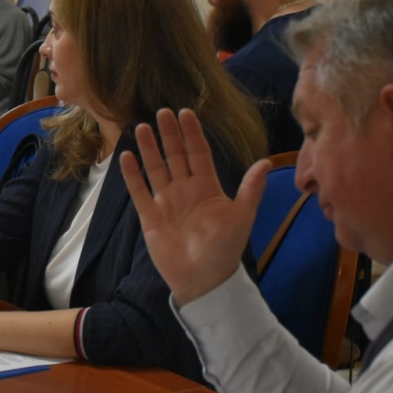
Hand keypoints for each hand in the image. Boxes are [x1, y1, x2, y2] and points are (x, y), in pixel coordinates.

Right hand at [120, 108, 270, 304]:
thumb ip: (250, 189)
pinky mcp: (150, 216)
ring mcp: (166, 202)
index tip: (185, 113)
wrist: (204, 280)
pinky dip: (132, 174)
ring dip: (149, 149)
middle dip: (168, 135)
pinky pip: (139, 191)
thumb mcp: (242, 216)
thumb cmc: (225, 249)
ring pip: (155, 168)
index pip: (198, 153)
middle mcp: (185, 190)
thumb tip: (266, 161)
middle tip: (162, 112)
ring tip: (140, 127)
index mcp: (207, 188)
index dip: (192, 134)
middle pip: (175, 156)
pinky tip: (126, 156)